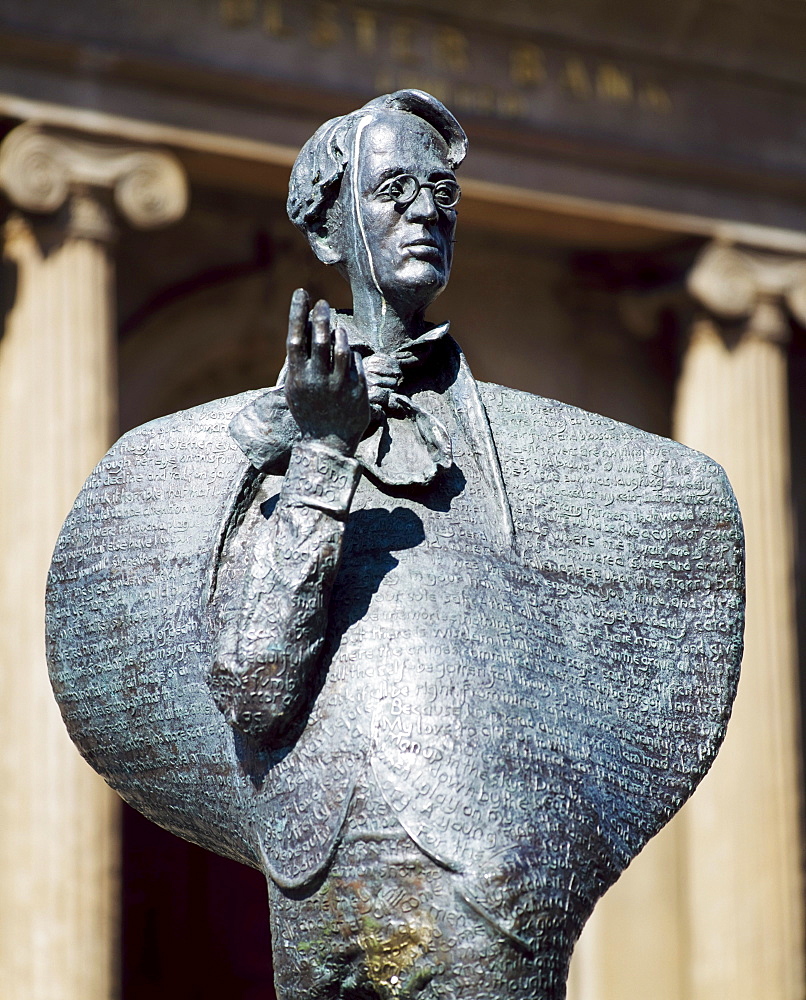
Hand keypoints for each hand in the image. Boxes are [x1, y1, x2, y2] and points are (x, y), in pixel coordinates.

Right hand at [284, 289, 369, 455]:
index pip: (295, 338)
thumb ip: (298, 362)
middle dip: (321, 316)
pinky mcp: (357, 391)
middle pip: (320, 339)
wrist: (327, 443)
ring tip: (336, 326)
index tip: (301, 293)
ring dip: (339, 333)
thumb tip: (302, 330)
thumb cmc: (308, 412)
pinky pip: (356, 364)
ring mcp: (339, 385)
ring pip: (342, 349)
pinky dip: (352, 353)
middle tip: (322, 303)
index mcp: (298, 378)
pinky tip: (347, 350)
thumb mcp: (295, 389)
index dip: (298, 313)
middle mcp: (318, 380)